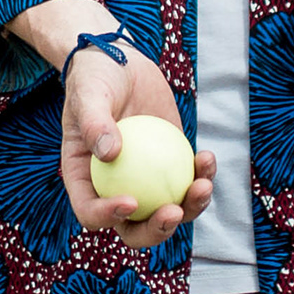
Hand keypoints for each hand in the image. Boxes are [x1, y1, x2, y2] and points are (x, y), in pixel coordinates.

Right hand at [57, 37, 215, 250]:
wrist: (121, 64)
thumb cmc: (95, 78)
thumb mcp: (88, 93)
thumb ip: (94, 121)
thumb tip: (110, 154)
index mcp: (85, 180)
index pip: (91, 211)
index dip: (108, 216)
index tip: (131, 201)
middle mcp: (115, 188)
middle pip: (134, 227)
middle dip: (156, 230)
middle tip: (173, 212)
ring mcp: (145, 180)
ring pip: (168, 209)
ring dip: (190, 207)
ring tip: (204, 185)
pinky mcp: (170, 165)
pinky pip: (187, 179)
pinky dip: (201, 174)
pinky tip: (208, 158)